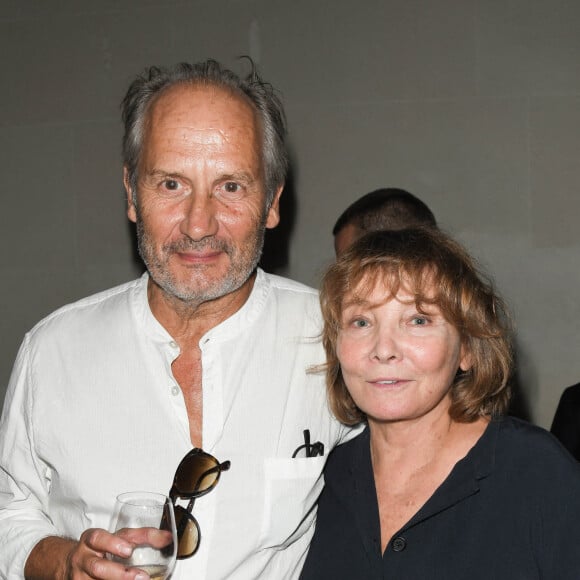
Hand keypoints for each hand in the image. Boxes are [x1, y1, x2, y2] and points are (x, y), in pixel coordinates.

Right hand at [25, 530, 151, 579]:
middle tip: (141, 576)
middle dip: (120, 573)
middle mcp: (83, 558)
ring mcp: (80, 577)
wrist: (69, 562)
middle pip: (98, 566)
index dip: (114, 543)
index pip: (100, 538)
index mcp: (91, 539)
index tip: (129, 549)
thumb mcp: (116, 537)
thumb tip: (167, 537)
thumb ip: (141, 537)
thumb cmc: (101, 547)